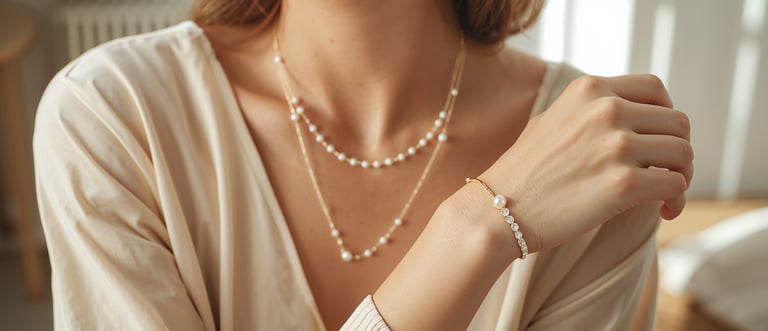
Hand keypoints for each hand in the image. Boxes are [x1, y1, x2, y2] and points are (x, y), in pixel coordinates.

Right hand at [481, 74, 692, 253]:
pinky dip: (677, 200)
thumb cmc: (522, 171)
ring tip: (665, 194)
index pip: (655, 88)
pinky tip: (664, 211)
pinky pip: (675, 185)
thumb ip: (590, 109)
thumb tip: (629, 114)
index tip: (658, 138)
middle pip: (677, 122)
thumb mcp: (552, 119)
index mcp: (590, 89)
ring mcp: (616, 146)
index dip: (665, 114)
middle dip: (677, 149)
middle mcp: (606, 110)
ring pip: (683, 153)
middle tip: (665, 172)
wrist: (498, 208)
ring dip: (682, 176)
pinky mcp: (623, 184)